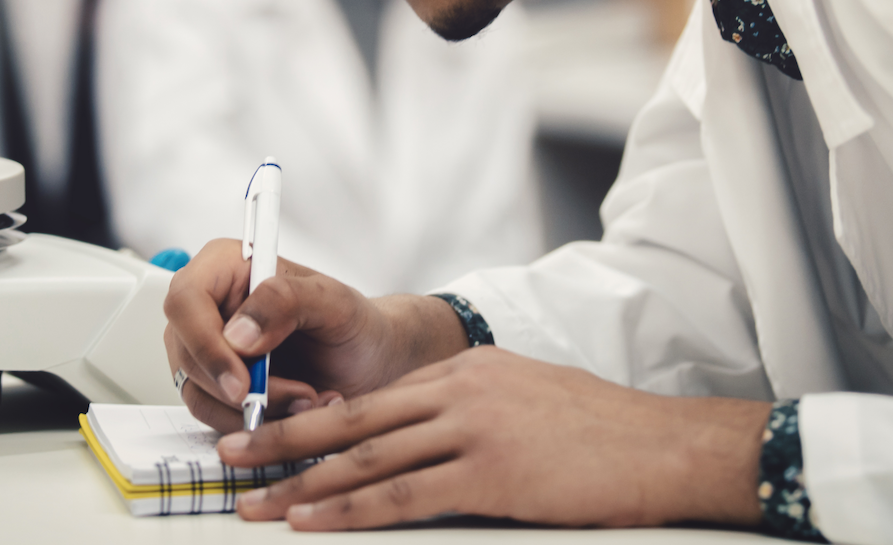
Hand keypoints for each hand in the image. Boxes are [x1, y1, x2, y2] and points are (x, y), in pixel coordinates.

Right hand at [162, 239, 467, 431]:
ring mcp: (209, 348)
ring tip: (308, 399)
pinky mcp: (217, 386)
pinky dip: (254, 423)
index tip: (241, 381)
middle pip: (186, 351)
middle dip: (238, 386)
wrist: (372, 361)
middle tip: (296, 395)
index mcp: (228, 266)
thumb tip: (237, 334)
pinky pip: (213, 414)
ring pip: (198, 389)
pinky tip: (298, 409)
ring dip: (251, 409)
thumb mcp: (334, 302)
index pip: (186, 299)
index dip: (204, 343)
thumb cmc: (354, 323)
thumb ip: (287, 301)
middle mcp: (211, 305)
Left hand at [218, 346, 770, 529]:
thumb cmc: (600, 429)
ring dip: (301, 483)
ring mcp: (472, 429)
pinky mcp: (490, 473)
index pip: (373, 398)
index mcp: (464, 371)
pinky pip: (404, 497)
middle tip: (231, 460)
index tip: (270, 434)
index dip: (315, 418)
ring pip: (367, 459)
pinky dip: (350, 510)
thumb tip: (425, 437)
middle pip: (352, 419)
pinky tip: (313, 520)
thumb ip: (471, 408)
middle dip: (284, 442)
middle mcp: (458, 390)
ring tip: (253, 500)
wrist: (661, 445)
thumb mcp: (526, 395)